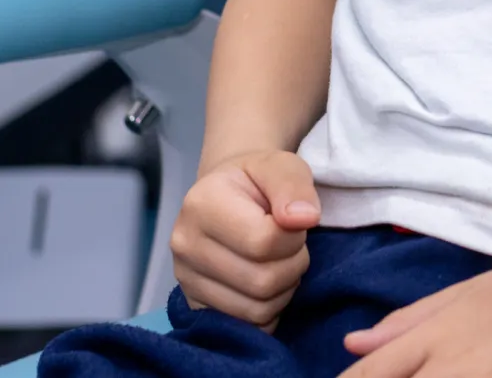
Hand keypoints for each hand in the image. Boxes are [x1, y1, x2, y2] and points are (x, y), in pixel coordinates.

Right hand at [170, 149, 320, 326]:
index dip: (293, 236)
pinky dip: (268, 311)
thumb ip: (294, 186)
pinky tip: (268, 284)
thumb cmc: (257, 178)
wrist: (229, 193)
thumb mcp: (281, 165)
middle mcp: (185, 245)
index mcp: (202, 203)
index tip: (295, 222)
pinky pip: (246, 327)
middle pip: (261, 281)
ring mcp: (186, 280)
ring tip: (280, 261)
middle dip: (293, 264)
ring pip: (255, 310)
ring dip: (284, 289)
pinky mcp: (195, 307)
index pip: (263, 241)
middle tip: (293, 245)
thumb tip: (306, 219)